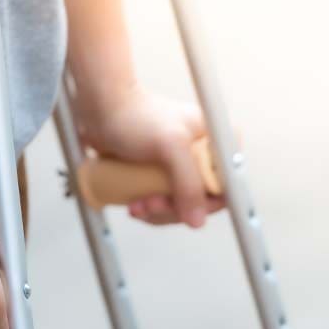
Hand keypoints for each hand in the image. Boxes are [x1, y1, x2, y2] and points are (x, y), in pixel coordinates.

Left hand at [74, 82, 224, 226]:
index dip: (205, 204)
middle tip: (151, 203)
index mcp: (216, 143)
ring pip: (180, 205)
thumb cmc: (136, 116)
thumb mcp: (170, 147)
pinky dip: (150, 208)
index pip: (226, 187)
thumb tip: (198, 220)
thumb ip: (188, 182)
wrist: (103, 108)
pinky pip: (163, 202)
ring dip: (158, 212)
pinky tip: (135, 204)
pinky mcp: (161, 174)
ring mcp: (181, 166)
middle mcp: (203, 155)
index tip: (181, 208)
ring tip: (137, 205)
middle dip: (174, 209)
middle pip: (201, 201)